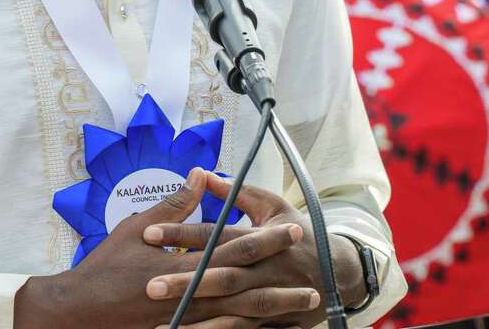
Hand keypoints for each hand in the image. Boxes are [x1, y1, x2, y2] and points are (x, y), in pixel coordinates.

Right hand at [16, 169, 315, 328]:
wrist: (80, 311)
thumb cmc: (106, 267)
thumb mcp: (138, 228)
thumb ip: (174, 204)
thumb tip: (200, 175)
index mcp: (185, 262)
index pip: (235, 247)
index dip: (267, 239)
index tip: (293, 230)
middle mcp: (192, 291)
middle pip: (247, 286)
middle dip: (281, 281)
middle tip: (315, 279)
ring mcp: (189, 317)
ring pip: (242, 314)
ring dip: (273, 309)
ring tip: (302, 306)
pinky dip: (246, 328)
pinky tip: (266, 326)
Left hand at [142, 172, 364, 327]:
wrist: (339, 270)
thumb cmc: (299, 231)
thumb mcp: (272, 205)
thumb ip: (237, 192)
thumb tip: (203, 174)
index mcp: (261, 237)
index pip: (216, 234)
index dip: (183, 233)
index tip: (149, 233)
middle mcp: (265, 270)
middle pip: (221, 276)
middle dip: (186, 282)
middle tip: (151, 285)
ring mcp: (270, 299)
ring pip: (230, 310)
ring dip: (198, 319)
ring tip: (163, 323)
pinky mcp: (272, 321)